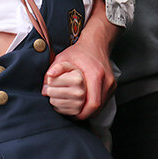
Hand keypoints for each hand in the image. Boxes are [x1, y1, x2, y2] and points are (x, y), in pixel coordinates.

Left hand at [49, 0, 118, 119]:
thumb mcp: (62, 58)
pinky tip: (84, 103)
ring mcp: (111, 84)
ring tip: (77, 110)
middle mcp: (107, 81)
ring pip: (101, 107)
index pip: (92, 104)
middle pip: (97, 108)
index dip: (82, 113)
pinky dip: (93, 105)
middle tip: (72, 115)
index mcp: (96, 75)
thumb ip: (53, 72)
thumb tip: (44, 88)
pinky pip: (103, 102)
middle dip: (84, 114)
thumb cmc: (79, 52)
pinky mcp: (112, 86)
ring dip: (89, 111)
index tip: (72, 115)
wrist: (96, 43)